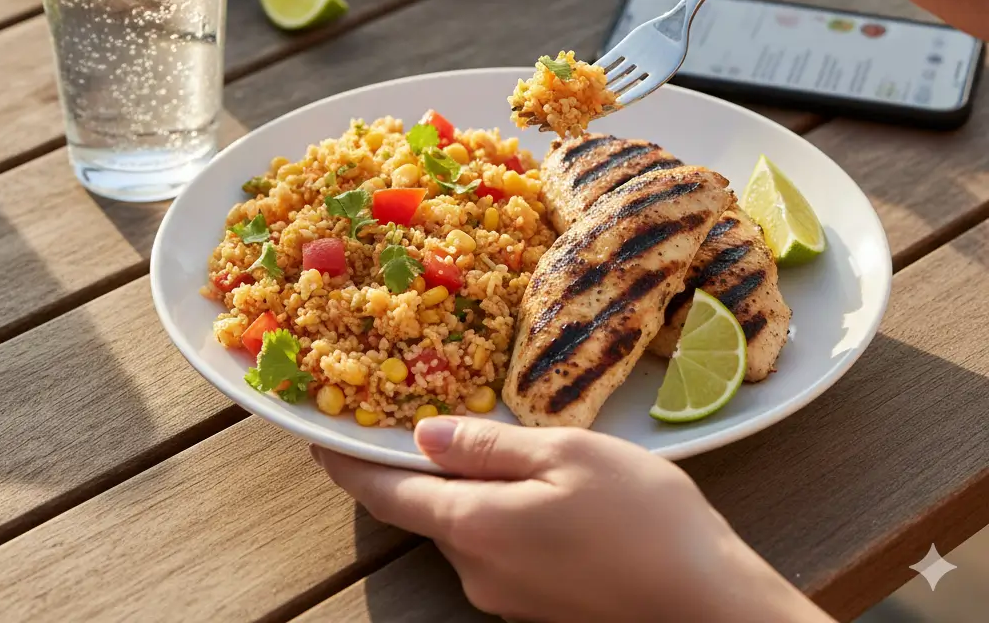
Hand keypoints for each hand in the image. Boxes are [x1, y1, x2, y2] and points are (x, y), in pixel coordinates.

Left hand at [315, 417, 832, 622]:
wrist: (707, 605)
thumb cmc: (642, 517)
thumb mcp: (565, 455)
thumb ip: (488, 448)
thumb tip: (425, 436)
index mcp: (475, 527)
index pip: (389, 494)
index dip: (350, 467)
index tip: (319, 442)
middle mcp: (476, 571)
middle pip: (427, 511)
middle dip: (417, 470)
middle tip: (418, 421)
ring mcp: (506, 598)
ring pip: (466, 529)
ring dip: (464, 491)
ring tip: (492, 448)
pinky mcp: (536, 609)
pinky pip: (497, 550)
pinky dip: (495, 515)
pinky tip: (535, 493)